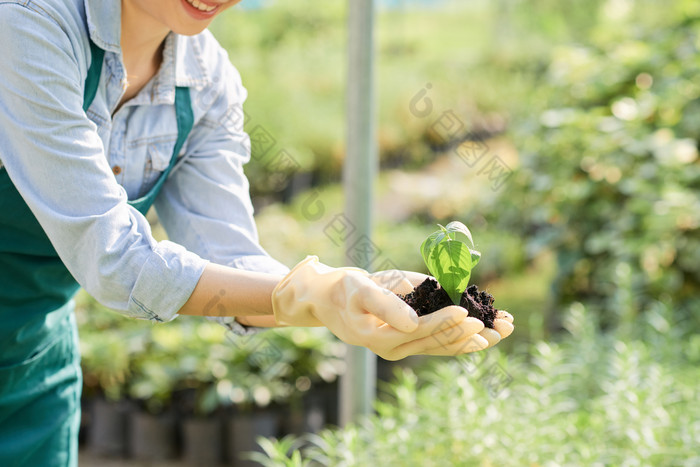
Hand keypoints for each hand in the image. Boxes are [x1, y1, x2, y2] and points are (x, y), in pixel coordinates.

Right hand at [271, 256, 488, 359]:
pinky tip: (486, 336)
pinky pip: (441, 344)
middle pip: (440, 344)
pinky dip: (464, 339)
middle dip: (473, 333)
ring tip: (505, 330)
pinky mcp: (410, 341)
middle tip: (502, 325)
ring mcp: (404, 347)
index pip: (420, 330)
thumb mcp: (359, 290)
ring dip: (476, 339)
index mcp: (382, 337)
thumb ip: (385, 304)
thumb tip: (414, 322)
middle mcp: (395, 348)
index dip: (445, 321)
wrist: (329, 301)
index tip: (468, 311)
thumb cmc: (344, 290)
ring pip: (446, 347)